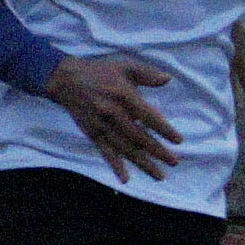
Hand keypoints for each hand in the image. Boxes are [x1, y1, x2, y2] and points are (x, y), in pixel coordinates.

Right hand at [45, 51, 180, 180]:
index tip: (178, 141)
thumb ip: (146, 73)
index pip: (149, 117)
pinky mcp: (92, 132)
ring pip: (124, 148)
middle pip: (139, 137)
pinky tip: (125, 178)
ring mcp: (101, 125)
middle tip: (174, 162)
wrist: (65, 79)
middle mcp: (113, 113)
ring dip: (142, 163)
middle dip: (157, 151)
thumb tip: (168, 79)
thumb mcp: (124, 66)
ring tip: (159, 175)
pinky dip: (114, 165)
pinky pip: (104, 151)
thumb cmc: (99, 72)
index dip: (164, 130)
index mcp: (123, 96)